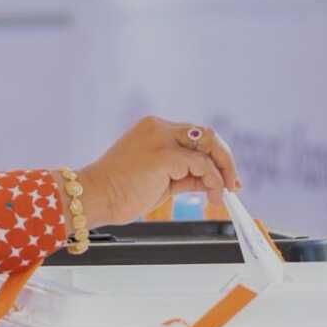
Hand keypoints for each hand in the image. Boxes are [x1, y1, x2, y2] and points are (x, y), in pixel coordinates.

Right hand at [68, 116, 240, 227]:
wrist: (94, 198)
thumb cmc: (119, 192)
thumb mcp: (159, 182)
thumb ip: (184, 176)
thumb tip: (212, 182)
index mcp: (153, 129)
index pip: (195, 137)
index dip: (214, 156)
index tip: (226, 179)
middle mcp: (158, 128)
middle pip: (207, 135)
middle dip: (225, 160)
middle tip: (232, 185)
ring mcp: (160, 139)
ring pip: (208, 145)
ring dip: (222, 171)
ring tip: (222, 194)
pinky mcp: (163, 155)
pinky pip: (200, 164)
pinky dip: (212, 180)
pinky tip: (213, 196)